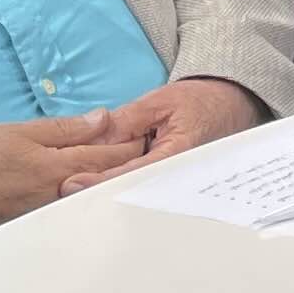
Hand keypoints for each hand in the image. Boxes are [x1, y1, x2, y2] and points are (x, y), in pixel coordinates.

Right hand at [0, 115, 140, 266]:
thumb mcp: (11, 133)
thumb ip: (59, 130)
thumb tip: (101, 120)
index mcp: (52, 169)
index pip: (108, 157)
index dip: (132, 145)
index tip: (152, 136)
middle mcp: (54, 198)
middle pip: (104, 180)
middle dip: (130, 167)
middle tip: (152, 153)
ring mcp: (43, 218)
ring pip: (89, 199)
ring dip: (109, 185)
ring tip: (128, 171)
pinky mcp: (28, 231)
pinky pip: (66, 214)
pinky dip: (83, 201)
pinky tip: (89, 194)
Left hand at [83, 75, 268, 179]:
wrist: (229, 106)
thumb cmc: (200, 102)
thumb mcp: (161, 101)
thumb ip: (129, 120)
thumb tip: (95, 137)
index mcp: (177, 155)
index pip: (133, 173)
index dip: (102, 181)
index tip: (73, 184)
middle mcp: (174, 174)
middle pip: (131, 189)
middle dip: (98, 189)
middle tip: (65, 190)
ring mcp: (170, 180)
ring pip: (133, 189)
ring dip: (105, 187)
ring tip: (74, 189)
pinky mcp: (164, 178)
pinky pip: (138, 183)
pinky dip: (116, 181)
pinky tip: (93, 183)